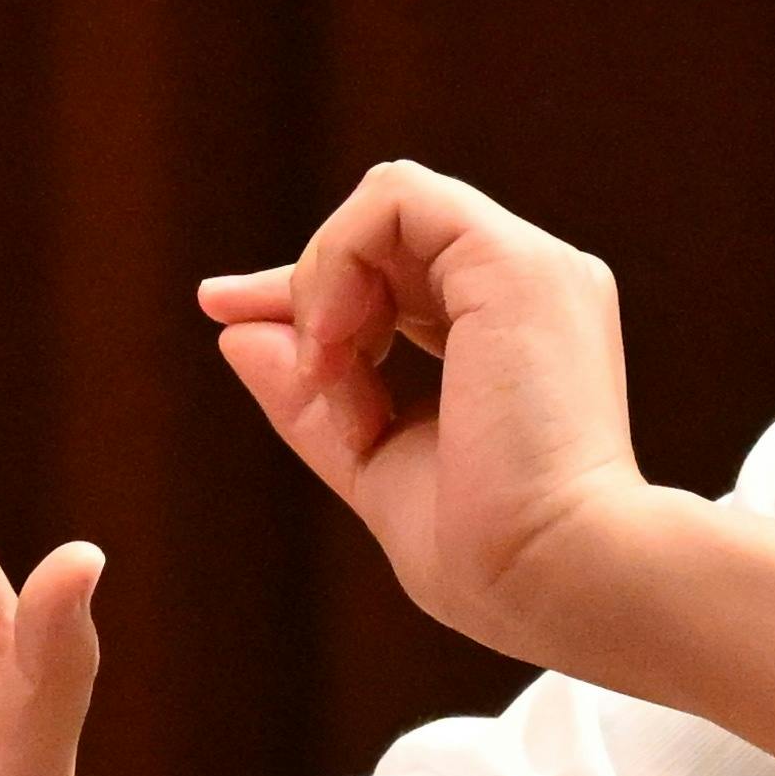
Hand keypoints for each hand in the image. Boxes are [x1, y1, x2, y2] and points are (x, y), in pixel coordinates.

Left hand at [202, 163, 663, 669]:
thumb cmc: (487, 552)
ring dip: (323, 284)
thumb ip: (310, 399)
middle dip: (302, 284)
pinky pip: (395, 200)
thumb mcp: (374, 462)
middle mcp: (531, 290)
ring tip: (326, 373)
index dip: (310, 289)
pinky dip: (338, 258)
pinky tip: (335, 339)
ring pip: (387, 205)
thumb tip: (236, 333)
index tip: (222, 309)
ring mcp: (531, 268)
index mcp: (515, 334)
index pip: (398, 275)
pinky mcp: (515, 261)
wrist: (552, 575)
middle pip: (385, 237)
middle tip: (262, 343)